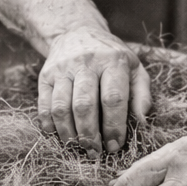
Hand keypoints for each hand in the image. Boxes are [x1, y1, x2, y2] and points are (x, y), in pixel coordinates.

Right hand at [38, 28, 150, 154]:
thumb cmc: (111, 58)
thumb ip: (142, 94)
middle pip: (84, 105)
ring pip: (61, 108)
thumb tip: (141, 121)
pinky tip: (60, 136)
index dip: (114, 126)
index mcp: (112, 61)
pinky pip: (44, 106)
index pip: (113, 98)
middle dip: (89, 135)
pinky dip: (50, 126)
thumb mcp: (134, 68)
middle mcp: (86, 63)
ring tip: (78, 148)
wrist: (76, 32)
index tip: (115, 145)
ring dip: (69, 134)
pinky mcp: (45, 75)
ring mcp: (62, 69)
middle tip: (95, 153)